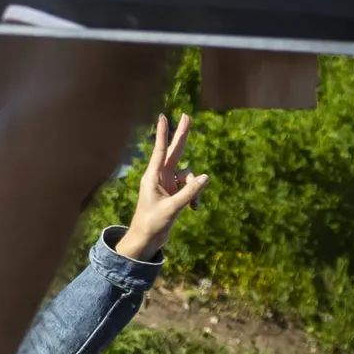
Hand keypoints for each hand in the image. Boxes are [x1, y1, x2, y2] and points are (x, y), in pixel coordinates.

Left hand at [115, 112, 210, 259]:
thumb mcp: (173, 208)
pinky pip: (191, 187)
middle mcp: (160, 176)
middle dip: (181, 135)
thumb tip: (205, 176)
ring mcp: (168, 184)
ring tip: (193, 206)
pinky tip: (194, 209)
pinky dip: (195, 196)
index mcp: (152, 176)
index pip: (159, 150)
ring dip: (195, 189)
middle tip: (186, 115)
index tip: (163, 117)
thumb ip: (189, 192)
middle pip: (174, 151)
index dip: (163, 133)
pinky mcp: (175, 192)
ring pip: (189, 176)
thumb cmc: (153, 222)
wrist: (147, 238)